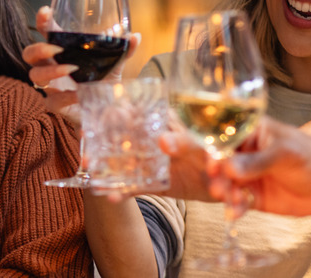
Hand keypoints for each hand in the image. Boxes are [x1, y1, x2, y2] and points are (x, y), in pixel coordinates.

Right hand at [22, 6, 140, 125]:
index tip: (46, 12)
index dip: (42, 21)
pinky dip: (64, 97)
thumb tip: (135, 36)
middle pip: (29, 54)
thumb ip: (123, 50)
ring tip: (70, 69)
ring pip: (35, 75)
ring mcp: (52, 86)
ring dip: (51, 71)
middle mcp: (52, 66)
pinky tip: (78, 95)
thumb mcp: (115, 63)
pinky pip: (52, 100)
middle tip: (56, 49)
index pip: (46, 32)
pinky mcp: (56, 105)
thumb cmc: (104, 81)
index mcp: (63, 50)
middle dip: (38, 49)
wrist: (109, 109)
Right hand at [90, 112, 212, 201]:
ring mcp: (148, 163)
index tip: (94, 119)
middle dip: (99, 144)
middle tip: (86, 149)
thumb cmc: (213, 153)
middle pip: (118, 140)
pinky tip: (110, 196)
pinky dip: (121, 193)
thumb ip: (181, 140)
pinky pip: (132, 188)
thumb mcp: (198, 142)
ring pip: (120, 164)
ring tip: (91, 172)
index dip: (110, 115)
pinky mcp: (151, 184)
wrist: (223, 184)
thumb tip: (162, 141)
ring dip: (103, 169)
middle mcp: (148, 142)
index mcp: (159, 123)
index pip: (130, 113)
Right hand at [207, 116, 310, 217]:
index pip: (224, 137)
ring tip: (229, 199)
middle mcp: (244, 153)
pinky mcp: (252, 195)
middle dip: (217, 175)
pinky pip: (236, 201)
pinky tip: (235, 212)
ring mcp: (247, 175)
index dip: (214, 149)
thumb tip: (229, 167)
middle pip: (220, 162)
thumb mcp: (286, 154)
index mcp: (251, 132)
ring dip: (224, 191)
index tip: (211, 163)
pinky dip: (233, 207)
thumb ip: (258, 161)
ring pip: (226, 182)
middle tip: (218, 185)